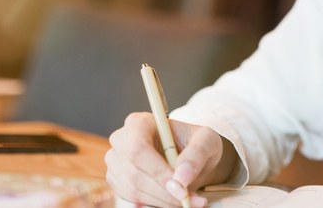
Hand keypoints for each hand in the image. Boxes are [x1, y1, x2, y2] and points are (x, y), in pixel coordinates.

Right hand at [105, 112, 235, 207]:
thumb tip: (181, 178)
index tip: (181, 187)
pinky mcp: (118, 182)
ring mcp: (116, 163)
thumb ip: (196, 155)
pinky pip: (134, 199)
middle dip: (164, 191)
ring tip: (188, 200)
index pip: (138, 148)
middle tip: (189, 199)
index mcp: (139, 122)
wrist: (189, 157)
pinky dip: (157, 203)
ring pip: (135, 190)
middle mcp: (121, 141)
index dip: (158, 171)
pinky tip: (173, 200)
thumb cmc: (196, 143)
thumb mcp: (206, 141)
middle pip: (134, 173)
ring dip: (163, 201)